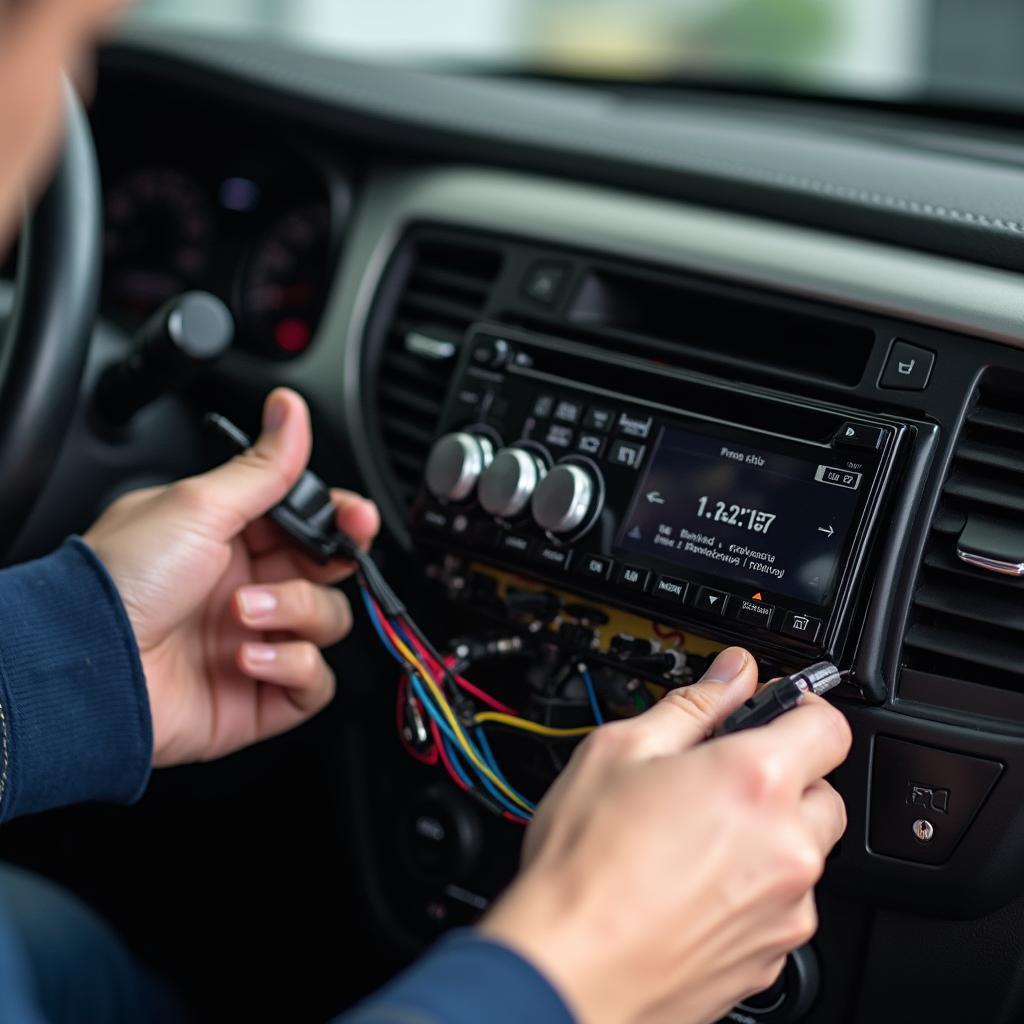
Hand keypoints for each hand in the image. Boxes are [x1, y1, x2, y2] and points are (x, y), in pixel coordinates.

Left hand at [84, 388, 378, 766]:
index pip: (309, 523)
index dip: (341, 518)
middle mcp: (247, 587)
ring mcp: (256, 641)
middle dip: (336, 562)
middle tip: (327, 557)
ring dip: (293, 612)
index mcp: (232, 538)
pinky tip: (248, 656)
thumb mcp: (200, 506)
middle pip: (329, 571)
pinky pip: (313, 681)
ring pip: (328, 622)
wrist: (86, 664)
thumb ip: (264, 466)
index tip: (355, 516)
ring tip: (242, 612)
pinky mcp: (260, 695)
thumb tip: (290, 409)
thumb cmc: (122, 579)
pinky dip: (291, 666)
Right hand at [481, 648, 850, 1023]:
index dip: (802, 708)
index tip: (776, 712)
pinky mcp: (772, 955)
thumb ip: (692, 705)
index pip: (828, 724)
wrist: (568, 970)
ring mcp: (786, 907)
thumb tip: (731, 673)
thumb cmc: (585, 866)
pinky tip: (692, 884)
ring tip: (694, 839)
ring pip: (803, 851)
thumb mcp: (619, 751)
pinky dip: (753, 888)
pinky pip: (783, 904)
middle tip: (720, 780)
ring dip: (769, 836)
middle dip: (783, 777)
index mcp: (755, 780)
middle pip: (824, 791)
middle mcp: (788, 845)